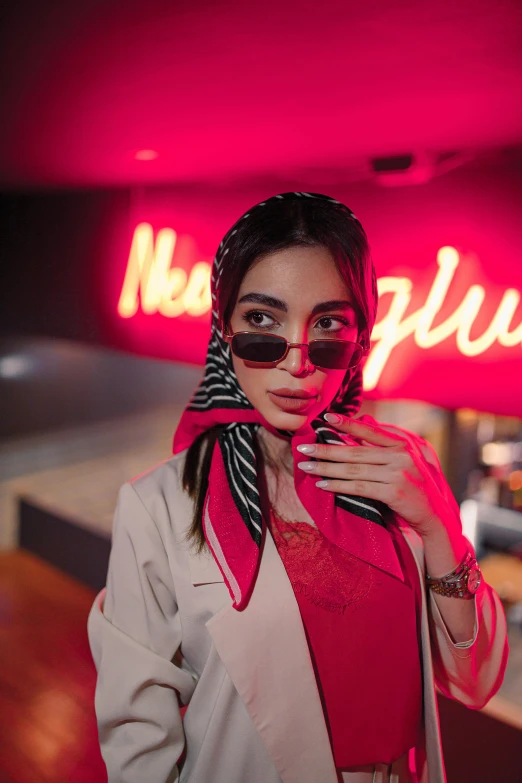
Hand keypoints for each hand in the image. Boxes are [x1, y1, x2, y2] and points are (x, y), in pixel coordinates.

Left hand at [296, 413, 459, 537]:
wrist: (434, 516)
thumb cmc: (414, 487)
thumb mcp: (404, 461)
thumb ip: (384, 445)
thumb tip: (362, 424)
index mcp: (402, 444)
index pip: (369, 430)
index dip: (347, 423)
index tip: (326, 417)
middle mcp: (400, 456)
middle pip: (355, 451)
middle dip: (326, 450)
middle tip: (303, 448)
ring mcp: (397, 474)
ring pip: (353, 470)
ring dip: (326, 469)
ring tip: (306, 467)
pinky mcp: (394, 492)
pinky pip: (359, 487)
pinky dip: (338, 486)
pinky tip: (323, 485)